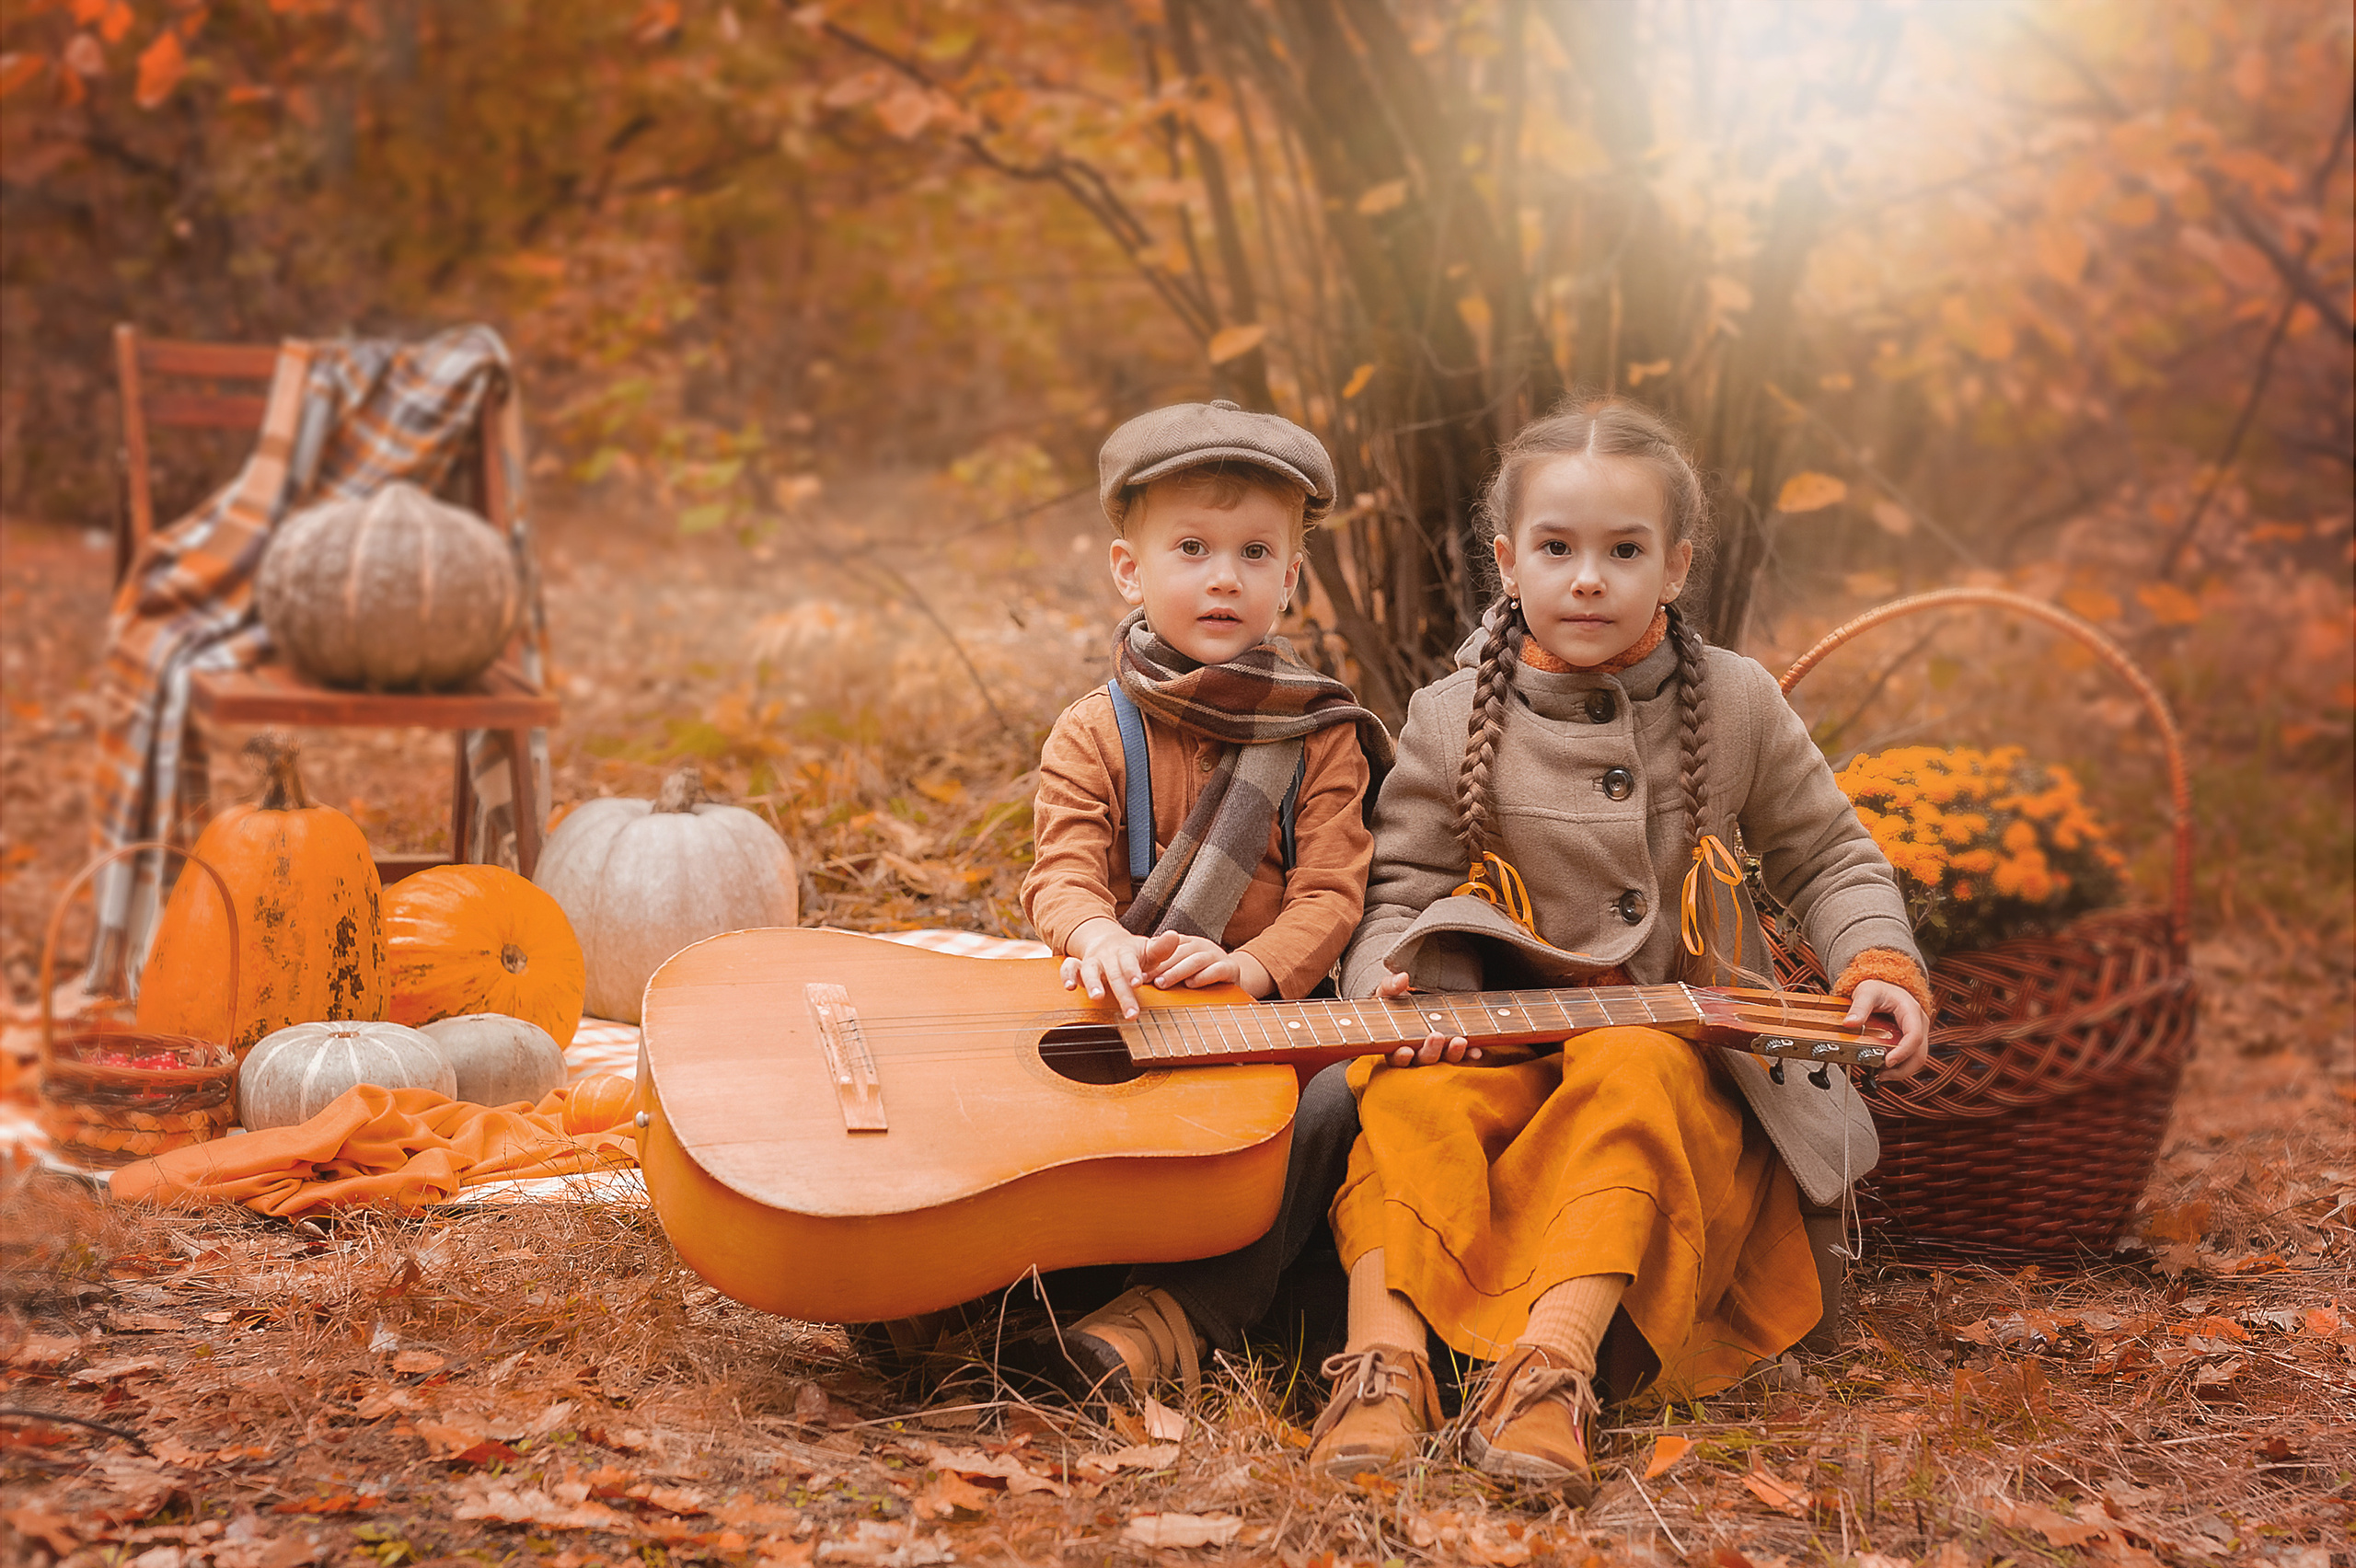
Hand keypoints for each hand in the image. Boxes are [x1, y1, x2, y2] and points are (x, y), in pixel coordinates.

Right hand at [1060, 922, 1180, 1018]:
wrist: (1105, 941)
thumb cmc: (1132, 952)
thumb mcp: (1147, 949)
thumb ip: (1161, 947)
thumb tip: (1174, 936)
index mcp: (1126, 952)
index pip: (1129, 961)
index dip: (1132, 971)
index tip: (1138, 982)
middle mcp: (1107, 956)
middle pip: (1114, 974)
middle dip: (1122, 994)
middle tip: (1131, 1014)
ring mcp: (1091, 961)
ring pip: (1089, 970)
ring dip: (1092, 983)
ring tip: (1097, 997)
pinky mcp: (1077, 967)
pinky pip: (1068, 968)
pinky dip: (1066, 976)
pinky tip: (1069, 988)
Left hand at [1144, 935, 1276, 998]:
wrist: (1234, 977)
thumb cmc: (1202, 973)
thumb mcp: (1183, 966)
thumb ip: (1165, 966)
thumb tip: (1138, 972)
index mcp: (1189, 942)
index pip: (1169, 946)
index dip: (1152, 959)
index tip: (1137, 973)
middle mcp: (1202, 945)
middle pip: (1179, 952)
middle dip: (1160, 966)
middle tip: (1145, 979)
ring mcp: (1218, 956)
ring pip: (1196, 960)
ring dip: (1177, 972)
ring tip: (1162, 983)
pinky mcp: (1231, 969)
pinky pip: (1217, 971)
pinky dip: (1203, 977)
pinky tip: (1191, 985)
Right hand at [1372, 970, 1481, 1066]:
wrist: (1417, 1000)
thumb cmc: (1396, 999)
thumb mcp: (1389, 991)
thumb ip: (1391, 986)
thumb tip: (1403, 978)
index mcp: (1395, 1043)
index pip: (1395, 1056)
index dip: (1400, 1056)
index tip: (1406, 1051)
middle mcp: (1416, 1053)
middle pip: (1422, 1060)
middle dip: (1430, 1051)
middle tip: (1436, 1036)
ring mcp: (1436, 1053)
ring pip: (1443, 1060)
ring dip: (1452, 1054)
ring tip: (1460, 1041)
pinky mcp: (1452, 1049)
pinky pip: (1462, 1056)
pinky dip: (1469, 1055)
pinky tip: (1476, 1051)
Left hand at [1845, 978, 1929, 1076]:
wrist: (1886, 987)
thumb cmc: (1880, 988)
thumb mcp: (1866, 992)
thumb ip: (1859, 1007)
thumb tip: (1849, 1023)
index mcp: (1911, 1011)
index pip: (1914, 1036)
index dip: (1903, 1052)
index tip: (1888, 1061)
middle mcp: (1919, 1024)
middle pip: (1919, 1054)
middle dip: (1902, 1069)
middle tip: (1882, 1075)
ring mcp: (1918, 1033)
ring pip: (1917, 1059)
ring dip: (1901, 1071)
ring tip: (1881, 1075)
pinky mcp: (1912, 1041)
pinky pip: (1910, 1057)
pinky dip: (1899, 1066)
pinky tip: (1884, 1070)